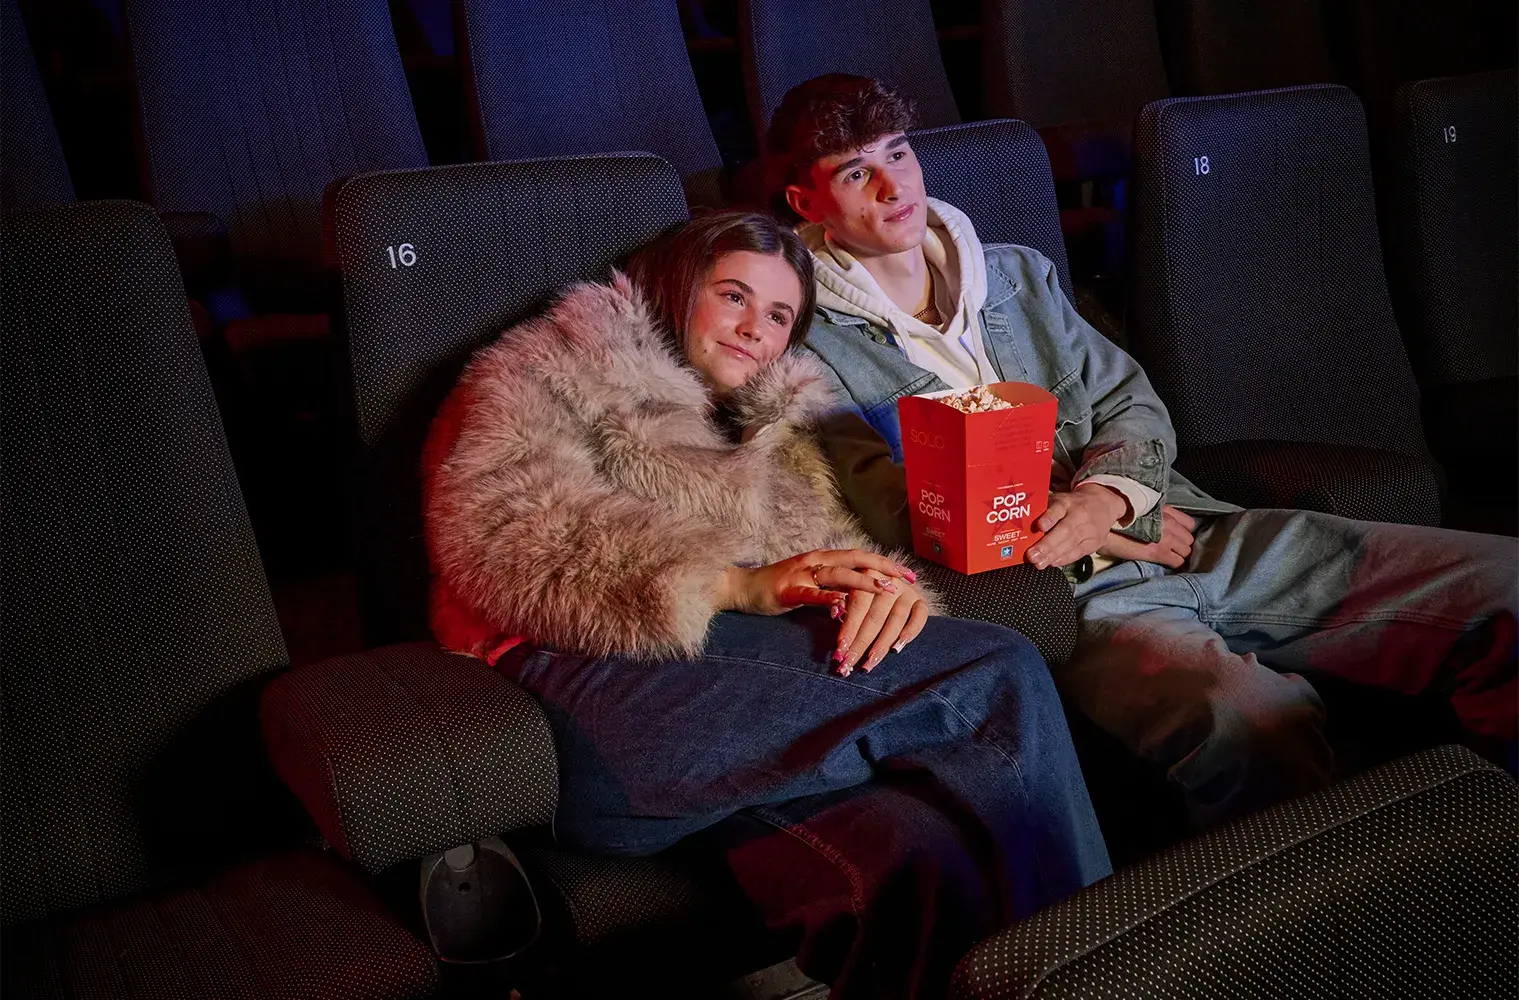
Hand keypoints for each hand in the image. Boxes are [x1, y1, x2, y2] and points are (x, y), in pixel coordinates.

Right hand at [717, 549, 916, 615]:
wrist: (742, 588)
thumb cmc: (778, 587)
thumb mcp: (811, 583)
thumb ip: (834, 585)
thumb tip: (862, 595)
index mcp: (823, 558)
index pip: (861, 556)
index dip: (886, 563)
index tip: (910, 574)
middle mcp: (816, 560)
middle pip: (856, 559)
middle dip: (884, 568)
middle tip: (907, 580)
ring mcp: (801, 574)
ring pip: (839, 573)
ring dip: (864, 581)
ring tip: (886, 590)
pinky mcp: (788, 590)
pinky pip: (812, 594)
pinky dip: (829, 599)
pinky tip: (844, 606)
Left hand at [831, 576, 931, 675]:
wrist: (894, 578)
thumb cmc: (865, 589)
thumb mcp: (850, 589)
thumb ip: (842, 604)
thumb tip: (836, 624)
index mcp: (868, 574)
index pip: (858, 606)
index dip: (849, 629)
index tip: (840, 650)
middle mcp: (890, 582)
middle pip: (875, 617)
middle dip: (861, 643)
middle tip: (850, 663)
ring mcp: (907, 591)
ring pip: (895, 620)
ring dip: (882, 644)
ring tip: (870, 662)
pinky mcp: (921, 600)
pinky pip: (920, 617)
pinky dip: (910, 632)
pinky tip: (898, 648)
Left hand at [1025, 484, 1129, 569]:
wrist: (1101, 504)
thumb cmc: (1071, 505)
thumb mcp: (1059, 501)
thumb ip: (1043, 512)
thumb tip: (1021, 527)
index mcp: (1067, 502)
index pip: (1058, 508)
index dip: (1049, 518)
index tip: (1039, 526)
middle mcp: (1079, 514)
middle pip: (1064, 531)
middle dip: (1047, 545)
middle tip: (1032, 555)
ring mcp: (1089, 529)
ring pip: (1071, 544)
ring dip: (1053, 556)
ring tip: (1038, 563)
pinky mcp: (1094, 542)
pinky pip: (1078, 552)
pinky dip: (1064, 559)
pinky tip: (1052, 563)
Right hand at [1097, 505, 1195, 568]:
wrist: (1102, 524)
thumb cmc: (1114, 518)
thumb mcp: (1137, 510)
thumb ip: (1151, 516)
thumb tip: (1154, 523)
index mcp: (1163, 510)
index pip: (1188, 523)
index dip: (1182, 532)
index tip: (1176, 536)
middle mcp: (1168, 521)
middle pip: (1188, 538)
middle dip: (1182, 544)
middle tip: (1171, 549)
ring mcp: (1165, 537)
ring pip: (1186, 550)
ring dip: (1179, 554)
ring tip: (1169, 557)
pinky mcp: (1159, 551)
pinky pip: (1177, 561)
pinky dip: (1174, 564)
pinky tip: (1168, 565)